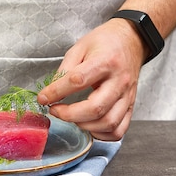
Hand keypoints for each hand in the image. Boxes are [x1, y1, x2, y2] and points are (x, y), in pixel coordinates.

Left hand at [37, 19, 146, 140]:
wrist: (131, 41)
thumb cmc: (105, 42)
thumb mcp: (80, 47)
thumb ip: (65, 69)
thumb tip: (51, 92)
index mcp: (105, 61)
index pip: (78, 80)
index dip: (56, 92)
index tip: (43, 98)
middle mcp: (119, 81)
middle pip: (95, 108)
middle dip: (69, 115)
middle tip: (55, 110)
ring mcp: (128, 96)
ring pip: (108, 123)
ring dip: (84, 126)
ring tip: (71, 117)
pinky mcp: (131, 106)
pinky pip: (119, 130)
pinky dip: (102, 134)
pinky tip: (89, 126)